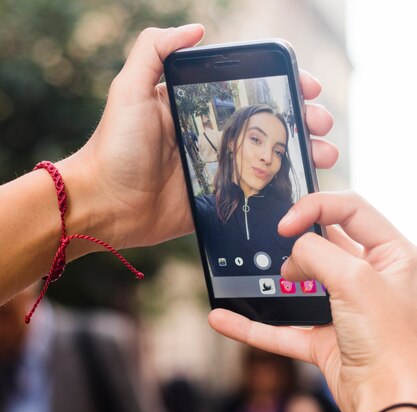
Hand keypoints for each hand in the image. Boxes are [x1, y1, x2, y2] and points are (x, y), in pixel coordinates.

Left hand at [59, 26, 337, 249]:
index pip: (250, 92)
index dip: (282, 88)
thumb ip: (155, 51)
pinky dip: (281, 190)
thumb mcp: (130, 90)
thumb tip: (196, 29)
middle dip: (301, 122)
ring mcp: (217, 171)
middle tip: (322, 126)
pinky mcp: (216, 200)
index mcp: (198, 108)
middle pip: (267, 125)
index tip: (308, 89)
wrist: (105, 203)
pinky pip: (255, 194)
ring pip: (269, 159)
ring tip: (323, 154)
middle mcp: (212, 137)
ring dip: (300, 154)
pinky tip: (302, 186)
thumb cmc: (115, 146)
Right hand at [209, 192, 416, 411]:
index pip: (352, 209)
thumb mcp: (355, 279)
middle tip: (283, 254)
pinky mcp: (326, 340)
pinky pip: (284, 329)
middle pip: (325, 245)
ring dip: (276, 284)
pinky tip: (226, 319)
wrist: (390, 403)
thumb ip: (318, 252)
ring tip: (260, 282)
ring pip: (302, 287)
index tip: (287, 222)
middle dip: (298, 247)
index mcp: (392, 255)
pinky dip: (254, 326)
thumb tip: (294, 253)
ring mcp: (347, 311)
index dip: (316, 207)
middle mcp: (371, 280)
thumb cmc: (392, 342)